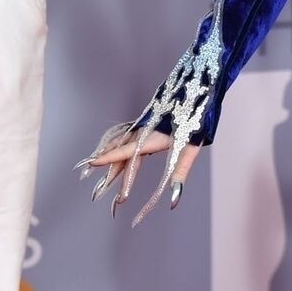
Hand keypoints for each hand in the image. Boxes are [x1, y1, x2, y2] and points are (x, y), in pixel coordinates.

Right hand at [77, 126, 203, 222]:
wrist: (200, 89)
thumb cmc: (198, 122)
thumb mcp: (191, 151)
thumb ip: (180, 175)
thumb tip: (173, 201)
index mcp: (152, 137)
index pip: (126, 151)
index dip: (108, 158)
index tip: (91, 163)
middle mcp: (143, 129)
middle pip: (120, 151)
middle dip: (109, 172)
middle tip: (98, 192)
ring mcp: (144, 123)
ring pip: (120, 142)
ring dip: (109, 156)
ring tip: (96, 171)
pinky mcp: (147, 120)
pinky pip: (125, 135)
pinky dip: (114, 145)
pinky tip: (111, 149)